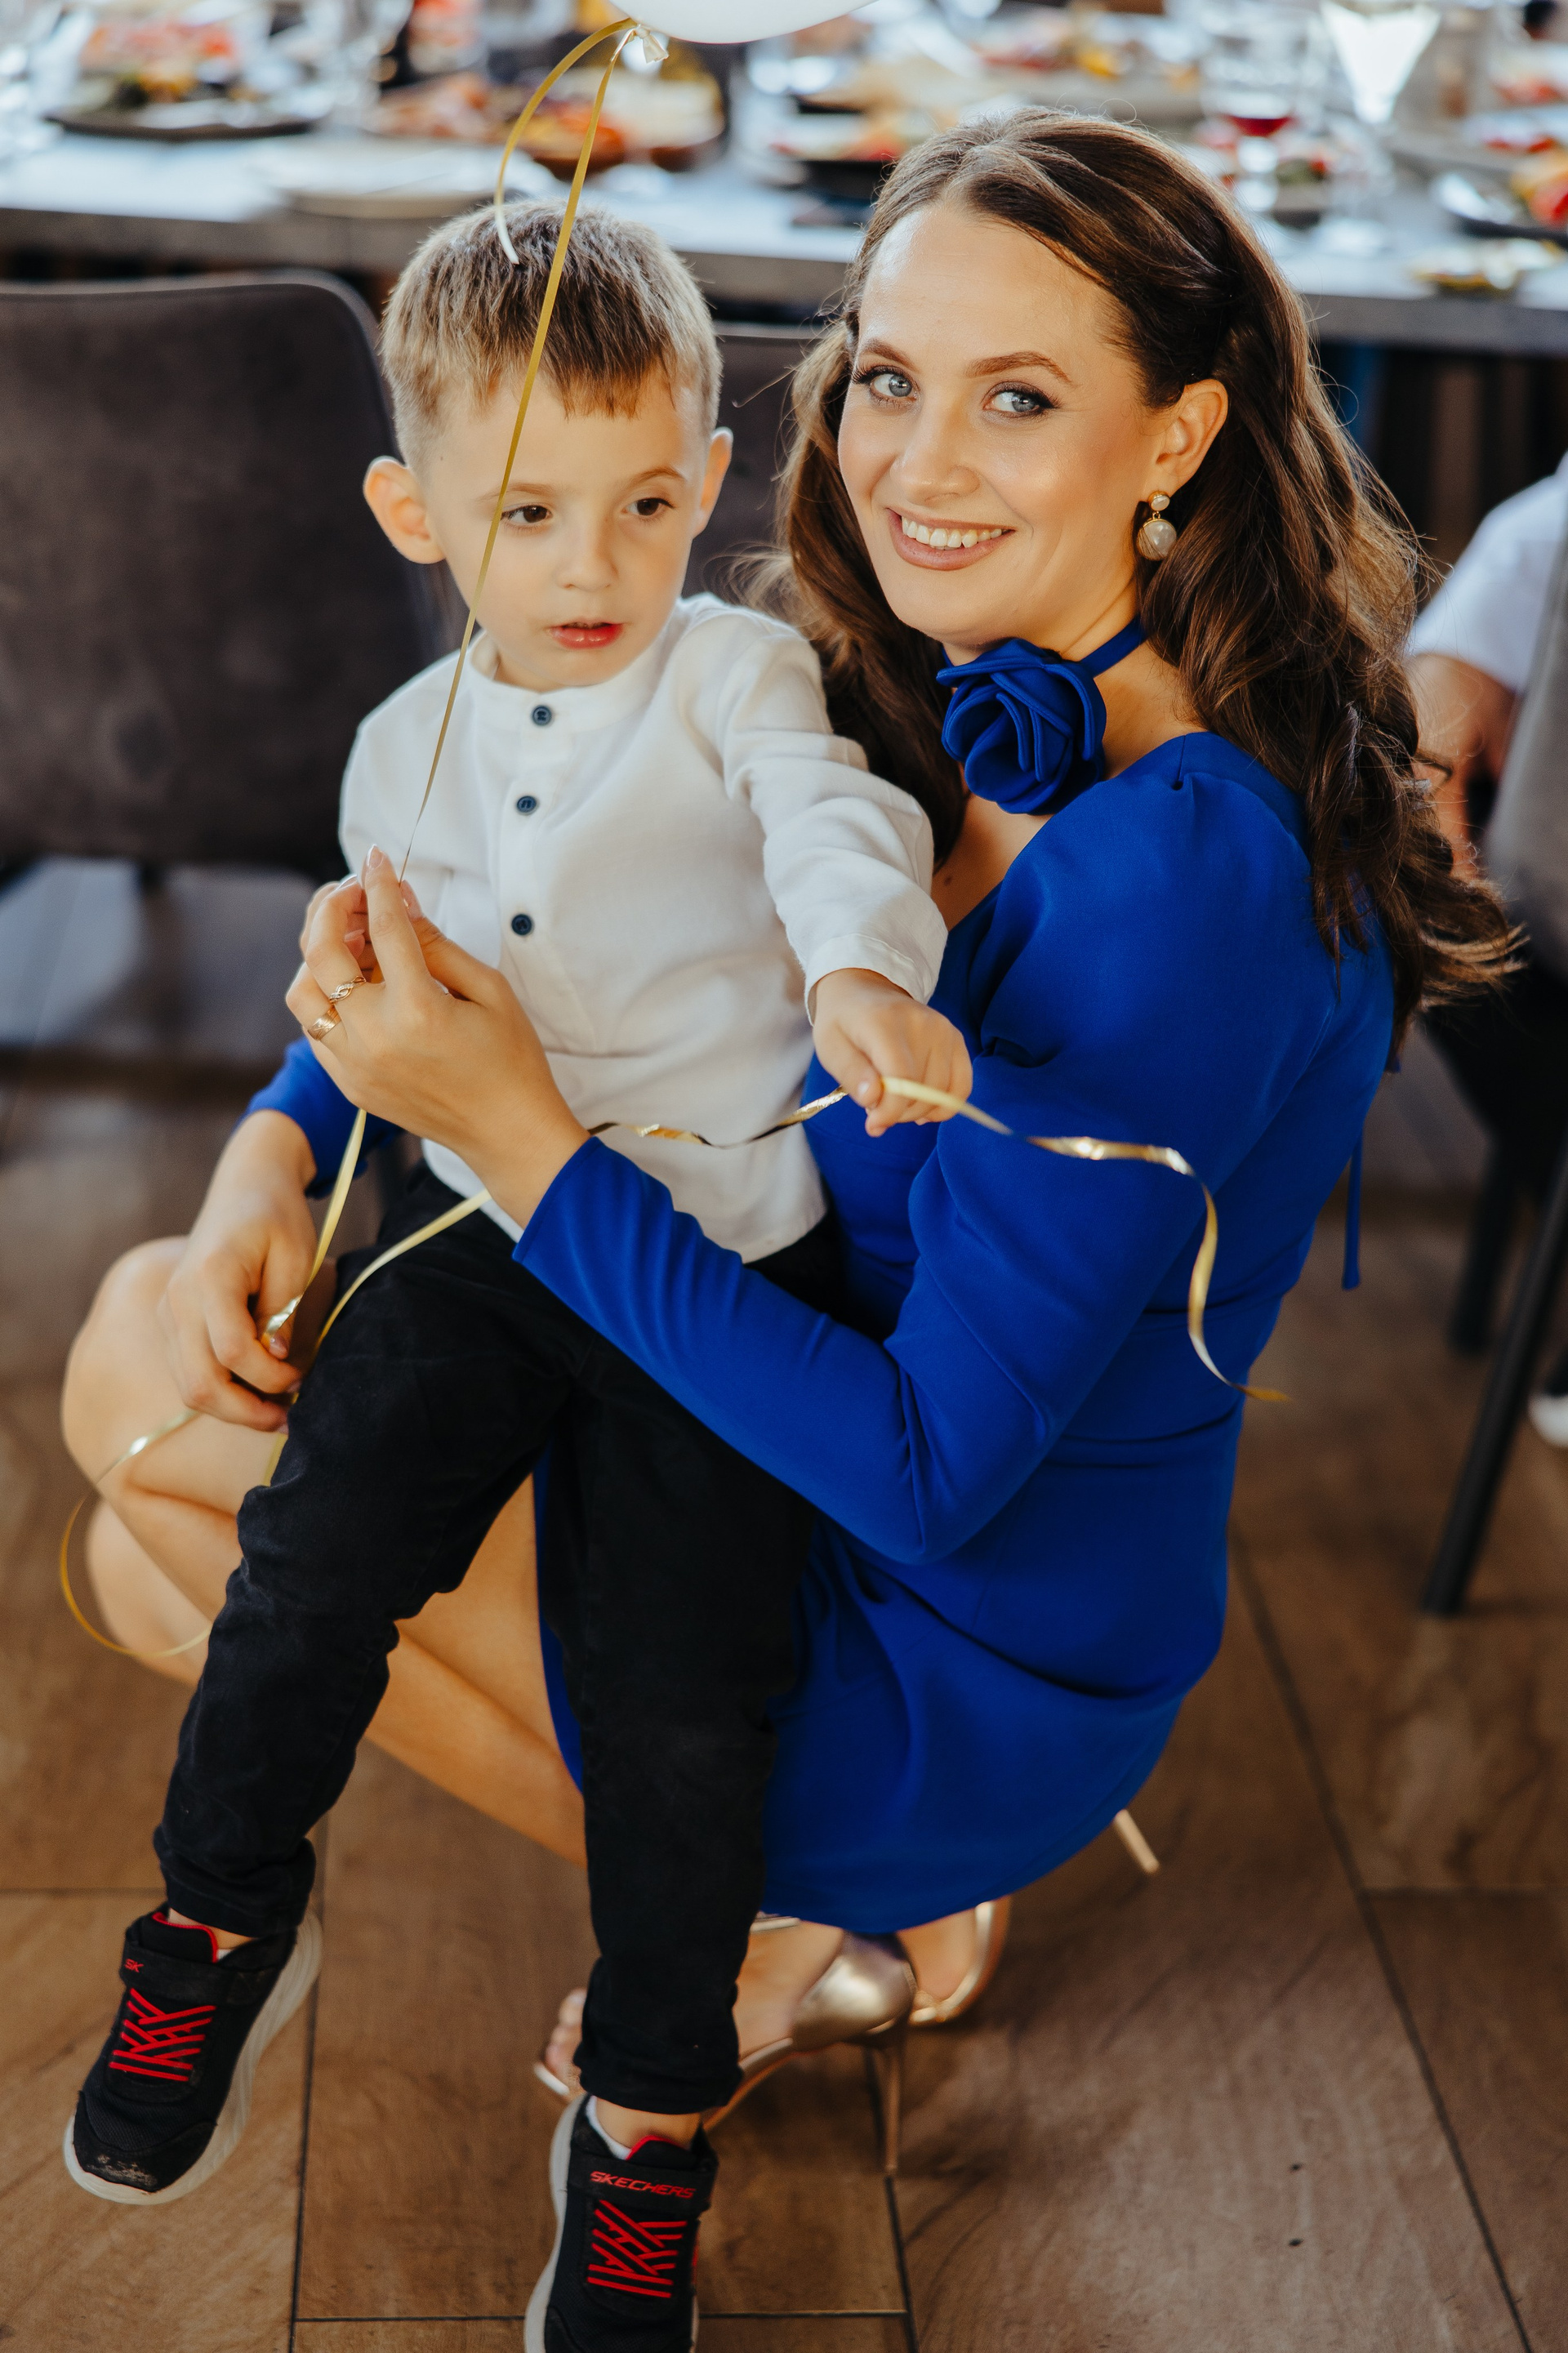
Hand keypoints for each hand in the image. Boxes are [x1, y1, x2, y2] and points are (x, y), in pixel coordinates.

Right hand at [155, 1111, 318, 1431]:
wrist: (245, 1186)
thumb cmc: (277, 1217)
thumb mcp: (296, 1258)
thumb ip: (284, 1312)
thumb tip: (276, 1362)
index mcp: (209, 1278)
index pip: (232, 1352)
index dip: (270, 1378)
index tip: (301, 1376)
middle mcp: (177, 1300)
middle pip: (200, 1384)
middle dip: (246, 1412)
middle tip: (288, 1417)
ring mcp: (168, 1313)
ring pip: (189, 1387)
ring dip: (233, 1407)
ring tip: (277, 1407)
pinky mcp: (172, 1322)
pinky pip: (189, 1372)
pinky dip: (221, 1389)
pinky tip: (256, 1389)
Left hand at [286, 848, 587, 1228]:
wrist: (508, 1133)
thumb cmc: (511, 1060)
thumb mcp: (489, 990)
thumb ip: (436, 944)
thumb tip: (399, 903)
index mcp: (417, 1010)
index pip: (384, 926)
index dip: (379, 884)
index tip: (378, 859)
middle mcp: (374, 1037)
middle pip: (322, 952)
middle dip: (332, 908)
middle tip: (353, 891)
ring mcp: (355, 1064)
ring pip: (303, 991)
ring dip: (317, 954)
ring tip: (351, 938)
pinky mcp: (349, 1083)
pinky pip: (313, 1028)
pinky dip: (323, 995)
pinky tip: (353, 982)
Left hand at [812, 968, 972, 1137]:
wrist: (864, 989)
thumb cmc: (843, 1023)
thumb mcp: (830, 1047)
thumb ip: (851, 1074)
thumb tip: (874, 1100)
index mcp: (884, 1023)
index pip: (902, 1078)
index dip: (890, 1111)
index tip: (873, 1125)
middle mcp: (922, 1024)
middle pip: (922, 1091)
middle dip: (898, 1113)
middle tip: (876, 1108)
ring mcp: (944, 1030)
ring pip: (941, 1094)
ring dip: (917, 1111)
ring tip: (895, 1102)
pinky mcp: (956, 1039)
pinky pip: (961, 1086)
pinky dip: (943, 1105)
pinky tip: (922, 1107)